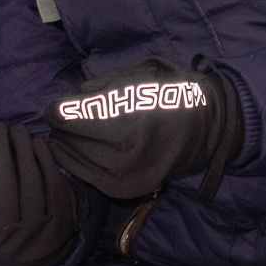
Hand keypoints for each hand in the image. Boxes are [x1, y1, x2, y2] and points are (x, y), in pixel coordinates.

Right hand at [0, 121, 82, 265]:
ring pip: (30, 181)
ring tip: (15, 130)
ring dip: (23, 148)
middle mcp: (9, 240)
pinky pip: (53, 184)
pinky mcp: (61, 223)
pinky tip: (35, 142)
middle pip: (3, 184)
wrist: (27, 257)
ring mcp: (38, 233)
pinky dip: (45, 159)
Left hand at [46, 59, 243, 200]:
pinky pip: (87, 177)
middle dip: (62, 127)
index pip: (70, 118)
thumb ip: (102, 85)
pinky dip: (77, 163)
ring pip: (74, 160)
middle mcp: (126, 154)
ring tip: (70, 133)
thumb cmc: (173, 94)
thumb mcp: (140, 75)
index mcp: (130, 121)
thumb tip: (72, 99)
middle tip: (63, 118)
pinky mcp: (127, 190)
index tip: (57, 105)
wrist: (208, 130)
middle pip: (68, 139)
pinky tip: (77, 151)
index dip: (57, 109)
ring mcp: (127, 177)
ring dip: (67, 145)